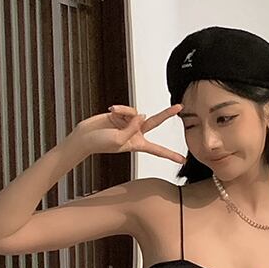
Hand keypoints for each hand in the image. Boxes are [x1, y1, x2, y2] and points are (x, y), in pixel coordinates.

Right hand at [71, 103, 186, 163]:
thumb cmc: (100, 143)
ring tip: (113, 114)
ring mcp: (129, 123)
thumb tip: (142, 114)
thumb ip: (133, 127)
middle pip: (155, 122)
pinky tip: (111, 110)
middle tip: (180, 107)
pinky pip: (127, 108)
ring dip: (125, 112)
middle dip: (167, 114)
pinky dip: (120, 109)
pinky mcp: (122, 115)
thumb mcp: (119, 139)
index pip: (158, 150)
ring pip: (136, 112)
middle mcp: (136, 133)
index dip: (170, 155)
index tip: (183, 160)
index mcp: (138, 144)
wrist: (85, 137)